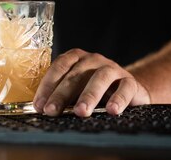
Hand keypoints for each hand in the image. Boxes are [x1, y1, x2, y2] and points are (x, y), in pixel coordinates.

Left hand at [33, 49, 150, 117]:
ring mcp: (113, 69)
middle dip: (62, 94)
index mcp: (77, 58)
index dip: (48, 85)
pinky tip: (112, 110)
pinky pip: (125, 87)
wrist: (128, 91)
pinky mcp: (130, 81)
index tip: (39, 105)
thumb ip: (62, 96)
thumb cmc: (95, 91)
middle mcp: (94, 60)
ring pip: (100, 77)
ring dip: (89, 95)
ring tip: (81, 112)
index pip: (59, 67)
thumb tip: (42, 111)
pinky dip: (119, 98)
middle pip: (76, 74)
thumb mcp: (76, 90)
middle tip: (52, 111)